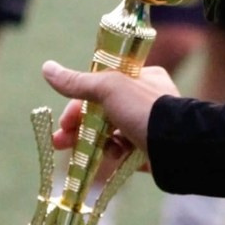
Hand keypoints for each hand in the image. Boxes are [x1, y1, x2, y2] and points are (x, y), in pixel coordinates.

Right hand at [41, 58, 179, 183]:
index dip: (78, 104)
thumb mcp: (108, 88)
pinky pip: (125, 152)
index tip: (64, 122)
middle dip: (79, 128)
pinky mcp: (150, 151)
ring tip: (86, 153)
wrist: (177, 146)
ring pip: (112, 134)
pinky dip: (115, 154)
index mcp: (141, 78)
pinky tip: (113, 156)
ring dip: (95, 142)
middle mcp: (146, 101)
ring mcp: (149, 127)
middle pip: (102, 112)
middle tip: (59, 142)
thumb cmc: (144, 110)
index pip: (100, 88)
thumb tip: (47, 68)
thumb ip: (78, 82)